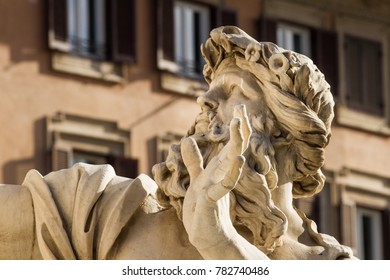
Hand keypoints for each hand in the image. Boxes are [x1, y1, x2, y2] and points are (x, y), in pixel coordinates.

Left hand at [181, 104, 251, 252]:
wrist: (206, 235)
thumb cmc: (203, 208)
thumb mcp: (197, 179)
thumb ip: (194, 160)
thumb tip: (186, 139)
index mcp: (219, 168)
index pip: (232, 143)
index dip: (237, 127)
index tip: (241, 109)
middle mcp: (223, 174)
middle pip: (236, 147)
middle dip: (240, 128)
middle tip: (243, 109)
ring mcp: (220, 185)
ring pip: (233, 160)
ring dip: (236, 142)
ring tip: (239, 123)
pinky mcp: (215, 199)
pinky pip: (225, 184)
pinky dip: (232, 172)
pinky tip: (238, 160)